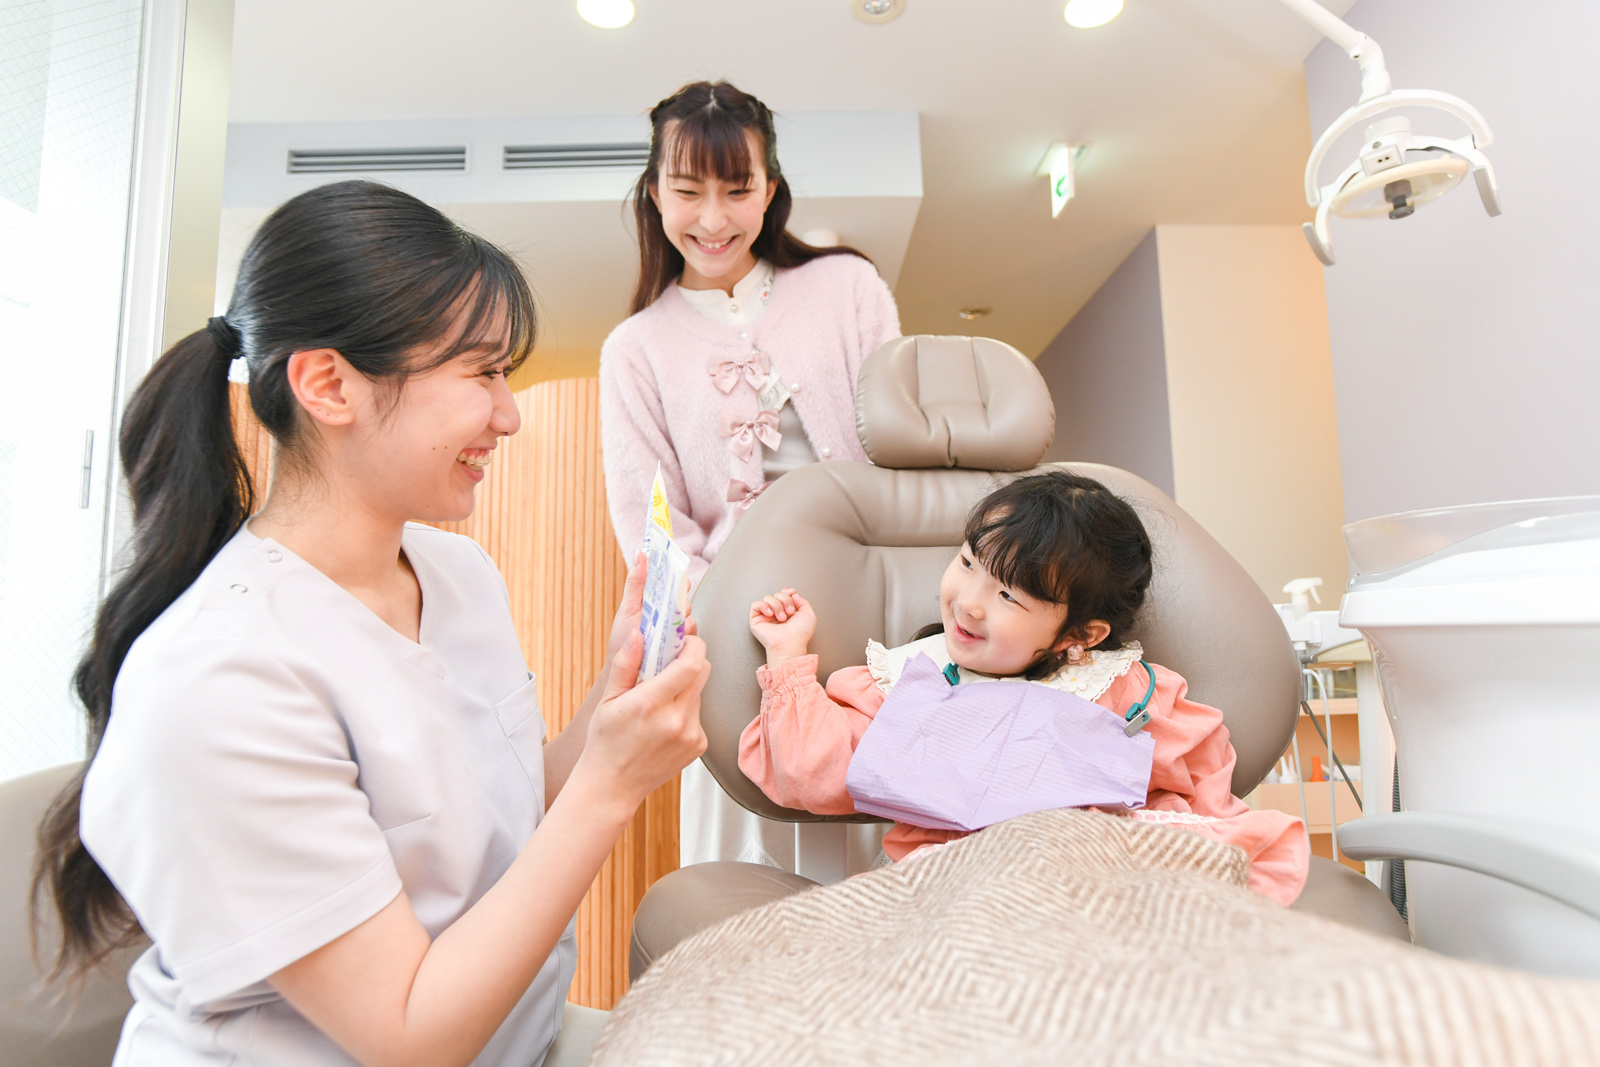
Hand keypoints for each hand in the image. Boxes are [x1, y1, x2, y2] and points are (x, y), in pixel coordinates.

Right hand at [581, 627, 709, 811]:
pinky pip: (699, 714)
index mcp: (651, 704)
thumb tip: (638, 634)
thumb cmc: (606, 742)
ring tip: (660, 701)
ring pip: (700, 692)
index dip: (692, 646)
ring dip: (686, 688)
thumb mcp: (608, 700)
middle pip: (703, 672)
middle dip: (690, 661)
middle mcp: (676, 721)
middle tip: (670, 664)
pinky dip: (686, 710)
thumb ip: (626, 663)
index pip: (692, 664)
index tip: (681, 641)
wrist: (613, 786)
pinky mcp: (699, 745)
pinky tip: (664, 723)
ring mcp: (691, 735)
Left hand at [606, 553, 698, 661]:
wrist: (623, 673)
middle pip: (685, 599)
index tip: (677, 574)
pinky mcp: (682, 649)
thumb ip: (636, 583)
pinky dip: (684, 640)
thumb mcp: (627, 609)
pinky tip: (672, 645)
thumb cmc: (622, 641)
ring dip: (680, 623)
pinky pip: (691, 640)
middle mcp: (670, 615)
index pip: (674, 581)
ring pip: (691, 620)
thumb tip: (640, 553)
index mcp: (657, 601)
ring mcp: (677, 632)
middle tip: (668, 606)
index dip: (678, 575)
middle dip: (679, 602)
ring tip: (664, 631)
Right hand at [748, 588, 814, 665]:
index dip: (787, 591)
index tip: (792, 594)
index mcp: (788, 611)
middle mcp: (777, 612)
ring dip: (777, 606)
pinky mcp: (756, 620)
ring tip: (782, 618)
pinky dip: (764, 606)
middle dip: (785, 600)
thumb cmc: (800, 634)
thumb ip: (802, 601)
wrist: (791, 644)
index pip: (784, 594)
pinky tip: (770, 614)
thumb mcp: (808, 614)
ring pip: (768, 598)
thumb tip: (792, 594)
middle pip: (777, 594)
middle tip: (789, 612)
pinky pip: (756, 604)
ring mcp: (766, 616)